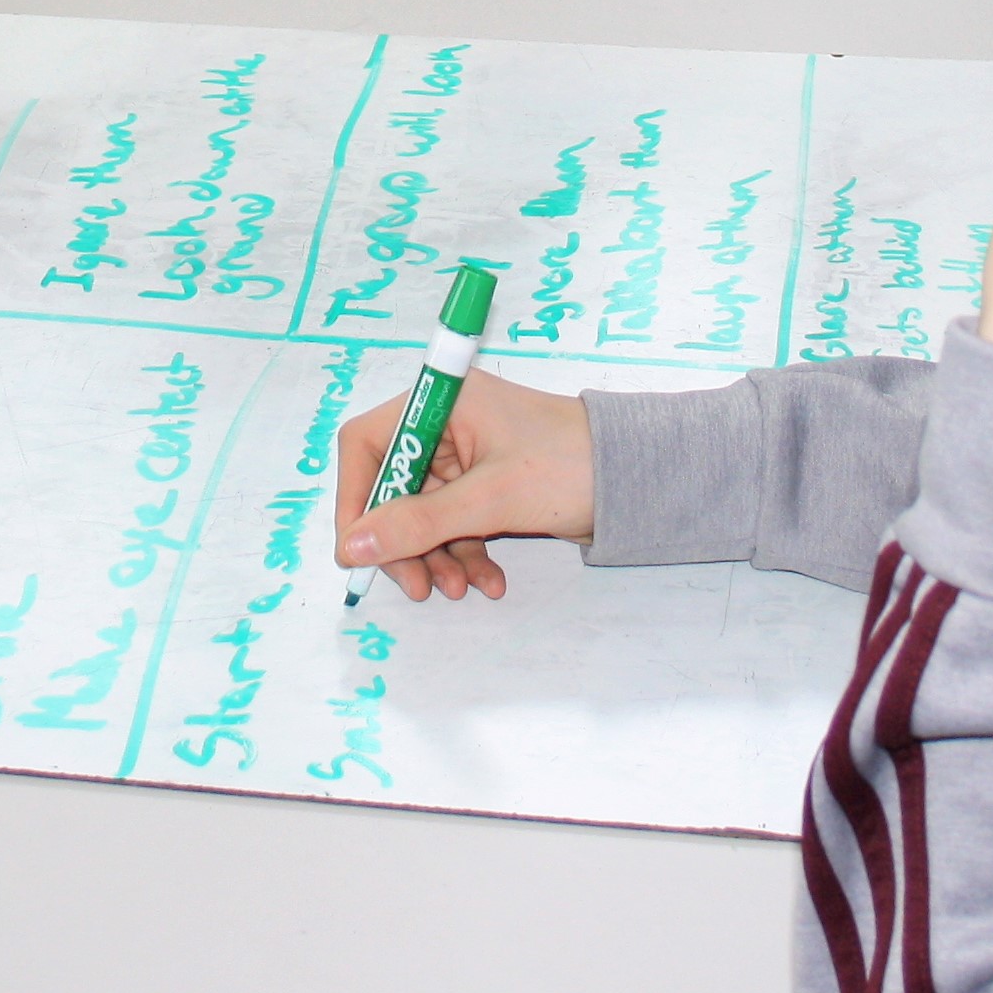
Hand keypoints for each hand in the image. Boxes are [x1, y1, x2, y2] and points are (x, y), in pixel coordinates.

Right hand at [332, 370, 594, 601]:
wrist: (640, 479)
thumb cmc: (569, 467)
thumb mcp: (489, 499)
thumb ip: (418, 523)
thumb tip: (352, 548)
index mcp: (441, 402)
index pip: (367, 444)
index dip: (355, 497)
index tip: (358, 550)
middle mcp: (447, 423)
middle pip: (392, 487)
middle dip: (403, 541)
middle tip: (417, 587)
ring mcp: (468, 456)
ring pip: (424, 514)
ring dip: (435, 556)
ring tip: (459, 591)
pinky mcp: (488, 485)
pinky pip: (456, 524)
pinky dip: (465, 554)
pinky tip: (488, 582)